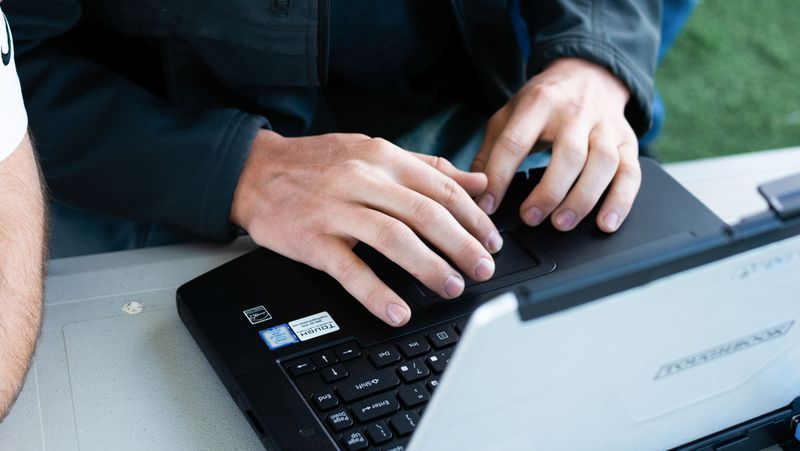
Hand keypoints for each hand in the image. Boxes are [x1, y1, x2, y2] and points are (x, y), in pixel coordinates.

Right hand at [231, 131, 501, 326]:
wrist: (254, 169)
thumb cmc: (318, 163)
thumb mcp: (373, 152)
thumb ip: (427, 167)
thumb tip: (476, 184)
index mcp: (383, 157)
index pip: (441, 187)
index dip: (472, 217)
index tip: (491, 240)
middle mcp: (363, 179)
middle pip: (424, 213)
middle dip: (461, 244)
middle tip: (483, 269)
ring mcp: (336, 209)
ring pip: (393, 238)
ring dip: (428, 266)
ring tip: (451, 287)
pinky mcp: (312, 238)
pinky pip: (349, 268)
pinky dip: (376, 292)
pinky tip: (397, 311)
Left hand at [472, 58, 641, 232]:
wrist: (588, 72)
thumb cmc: (543, 102)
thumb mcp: (508, 115)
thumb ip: (490, 152)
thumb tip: (474, 192)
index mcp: (538, 103)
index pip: (516, 142)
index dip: (499, 177)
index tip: (487, 206)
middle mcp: (576, 113)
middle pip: (568, 154)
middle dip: (549, 192)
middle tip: (531, 218)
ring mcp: (605, 126)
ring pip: (602, 163)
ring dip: (583, 198)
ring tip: (562, 223)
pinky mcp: (627, 141)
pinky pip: (631, 173)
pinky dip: (621, 201)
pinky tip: (606, 223)